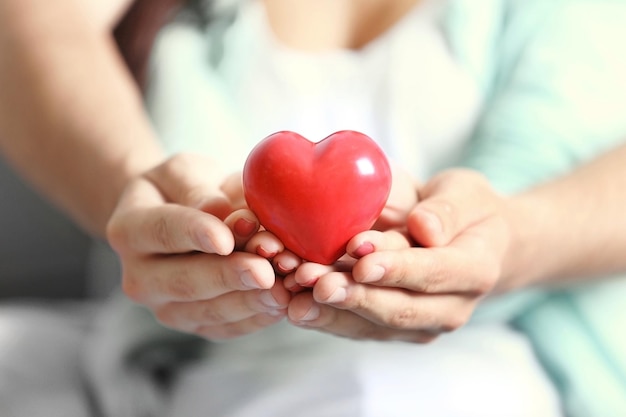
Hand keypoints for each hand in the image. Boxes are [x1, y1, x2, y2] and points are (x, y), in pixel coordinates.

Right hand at [106, 154, 293, 339]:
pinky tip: (283, 302)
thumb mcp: (185, 172)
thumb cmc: (185, 187)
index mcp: (129, 228)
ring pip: (208, 311)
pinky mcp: (194, 325)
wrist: (177, 216)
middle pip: (186, 280)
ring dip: (249, 301)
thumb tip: (223, 212)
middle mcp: (139, 276)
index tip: (226, 238)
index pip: (162, 231)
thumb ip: (200, 189)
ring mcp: (165, 306)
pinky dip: (256, 317)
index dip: (195, 234)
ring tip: (282, 288)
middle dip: (229, 276)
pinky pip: (226, 328)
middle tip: (264, 270)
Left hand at [286, 169, 509, 342]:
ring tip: (297, 294)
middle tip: (315, 282)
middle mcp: (452, 308)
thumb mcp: (467, 194)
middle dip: (354, 297)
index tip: (361, 261)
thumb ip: (447, 210)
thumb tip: (423, 227)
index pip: (434, 272)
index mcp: (476, 270)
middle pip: (400, 309)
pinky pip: (360, 327)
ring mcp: (424, 324)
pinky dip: (327, 316)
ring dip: (333, 311)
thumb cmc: (469, 209)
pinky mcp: (397, 329)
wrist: (477, 242)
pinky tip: (296, 305)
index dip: (397, 269)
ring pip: (373, 324)